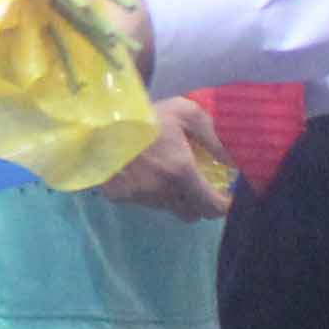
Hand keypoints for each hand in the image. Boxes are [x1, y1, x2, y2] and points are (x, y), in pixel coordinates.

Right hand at [93, 93, 234, 219]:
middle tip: (203, 186)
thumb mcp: (186, 113)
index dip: (225, 205)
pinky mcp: (120, 197)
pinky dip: (152, 194)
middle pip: (193, 215)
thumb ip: (214, 137)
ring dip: (177, 198)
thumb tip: (234, 161)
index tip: (227, 195)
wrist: (95, 121)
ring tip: (172, 175)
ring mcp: (139, 197)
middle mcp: (162, 192)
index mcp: (181, 173)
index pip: (213, 207)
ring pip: (169, 209)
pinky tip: (146, 174)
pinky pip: (146, 203)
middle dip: (202, 204)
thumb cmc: (145, 115)